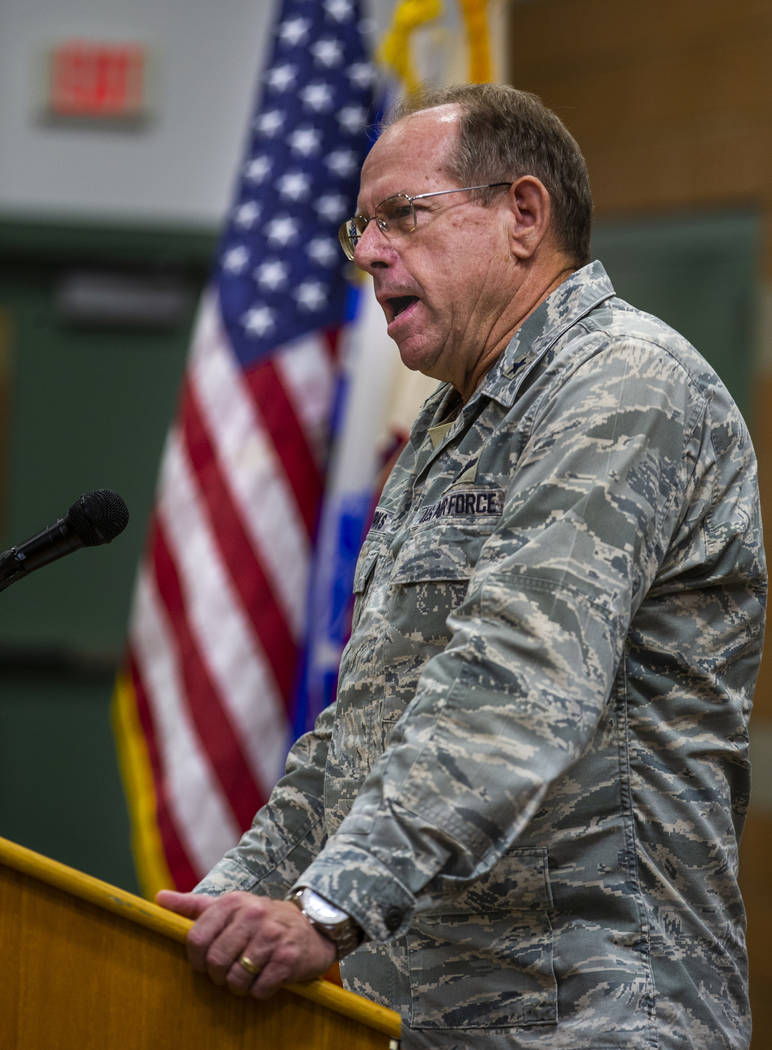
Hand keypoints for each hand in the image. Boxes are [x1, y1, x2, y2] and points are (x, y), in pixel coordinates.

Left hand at [156, 889, 336, 998]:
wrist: (311, 925)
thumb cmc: (261, 920)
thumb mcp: (230, 907)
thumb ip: (193, 906)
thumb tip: (158, 899)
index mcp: (233, 902)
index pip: (197, 938)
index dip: (196, 959)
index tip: (205, 963)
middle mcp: (253, 914)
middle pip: (215, 961)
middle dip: (218, 976)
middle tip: (228, 974)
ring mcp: (272, 935)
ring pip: (236, 978)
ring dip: (239, 986)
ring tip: (247, 976)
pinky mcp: (288, 956)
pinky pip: (260, 988)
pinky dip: (259, 991)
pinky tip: (266, 979)